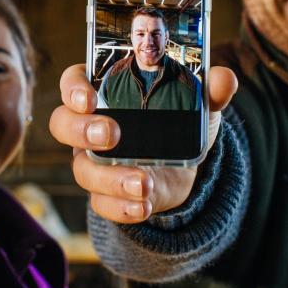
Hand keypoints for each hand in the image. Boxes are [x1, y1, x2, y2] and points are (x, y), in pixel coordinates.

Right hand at [49, 64, 236, 223]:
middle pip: (62, 124)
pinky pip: (101, 204)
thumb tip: (225, 79)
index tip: (89, 98)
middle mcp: (88, 125)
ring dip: (111, 178)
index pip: (72, 83)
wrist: (186, 164)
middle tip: (112, 135)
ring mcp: (94, 161)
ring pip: (83, 170)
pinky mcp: (107, 194)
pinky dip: (121, 208)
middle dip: (82, 130)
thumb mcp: (197, 101)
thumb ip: (210, 88)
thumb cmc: (178, 118)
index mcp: (102, 91)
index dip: (73, 89)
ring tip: (144, 183)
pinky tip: (144, 206)